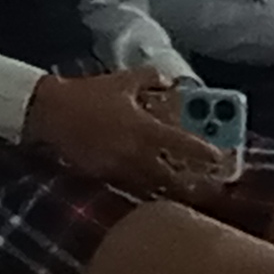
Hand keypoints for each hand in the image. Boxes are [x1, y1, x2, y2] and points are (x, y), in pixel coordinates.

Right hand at [23, 68, 224, 199]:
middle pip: (174, 179)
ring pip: (156, 190)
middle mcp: (136, 156)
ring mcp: (120, 172)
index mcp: (144, 130)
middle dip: (195, 185)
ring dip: (175, 192)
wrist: (51, 114)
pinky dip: (151, 191)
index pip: (182, 146)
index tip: (222, 159)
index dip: (206, 153)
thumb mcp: (123, 81)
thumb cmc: (89, 95)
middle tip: (212, 185)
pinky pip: (136, 190)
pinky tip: (159, 190)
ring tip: (191, 192)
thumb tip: (172, 84)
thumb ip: (152, 80)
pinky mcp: (107, 180)